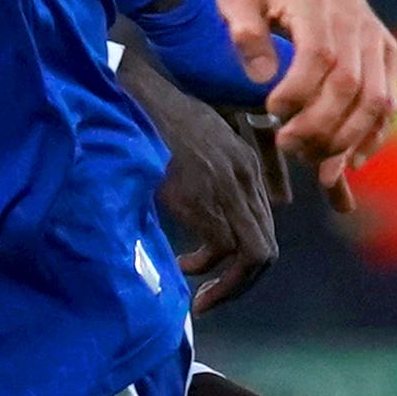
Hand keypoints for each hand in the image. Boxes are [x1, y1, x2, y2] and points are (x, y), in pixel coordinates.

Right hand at [130, 68, 283, 309]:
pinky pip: (222, 248)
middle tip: (210, 298)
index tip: (217, 275)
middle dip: (241, 283)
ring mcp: (226, 188)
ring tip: (200, 296)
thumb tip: (204, 220)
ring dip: (229, 285)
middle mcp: (245, 178)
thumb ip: (209, 176)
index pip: (264, 227)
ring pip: (253, 254)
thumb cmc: (152, 119)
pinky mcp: (201, 198)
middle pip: (266, 249)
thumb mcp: (193, 143)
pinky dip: (205, 268)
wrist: (131, 97)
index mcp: (246, 165)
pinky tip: (182, 266)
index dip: (244, 261)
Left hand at [215, 0, 394, 183]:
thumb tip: (261, 76)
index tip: (270, 112)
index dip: (297, 92)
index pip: (318, 56)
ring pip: (376, 100)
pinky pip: (390, 102)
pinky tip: (350, 161)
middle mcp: (355, 25)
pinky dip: (374, 136)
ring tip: (316, 165)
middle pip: (349, 86)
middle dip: (320, 127)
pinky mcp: (387, 53)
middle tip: (287, 146)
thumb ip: (244, 28)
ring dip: (348, 140)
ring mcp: (376, 40)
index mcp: (317, 7)